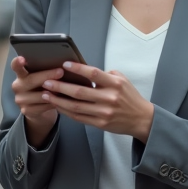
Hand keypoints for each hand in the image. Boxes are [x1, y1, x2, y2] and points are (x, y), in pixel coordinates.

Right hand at [11, 55, 61, 147]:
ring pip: (39, 95)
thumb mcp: (41, 78)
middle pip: (31, 80)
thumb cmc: (42, 87)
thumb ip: (44, 71)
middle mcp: (17, 86)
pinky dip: (53, 103)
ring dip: (53, 92)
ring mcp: (20, 99)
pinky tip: (61, 100)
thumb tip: (61, 63)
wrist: (38, 108)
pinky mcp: (26, 111)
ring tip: (64, 89)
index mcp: (20, 74)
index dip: (17, 63)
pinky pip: (43, 106)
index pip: (16, 66)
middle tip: (60, 72)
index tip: (22, 58)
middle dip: (47, 76)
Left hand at [39, 62, 154, 142]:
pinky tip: (57, 105)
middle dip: (60, 86)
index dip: (78, 69)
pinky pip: (79, 117)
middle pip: (80, 92)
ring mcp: (104, 112)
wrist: (141, 119)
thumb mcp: (122, 80)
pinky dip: (66, 111)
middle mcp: (109, 98)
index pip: (94, 74)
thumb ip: (105, 75)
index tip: (64, 64)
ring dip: (59, 100)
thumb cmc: (130, 97)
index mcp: (115, 84)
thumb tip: (85, 70)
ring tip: (46, 94)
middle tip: (46, 81)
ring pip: (76, 106)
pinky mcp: (100, 124)